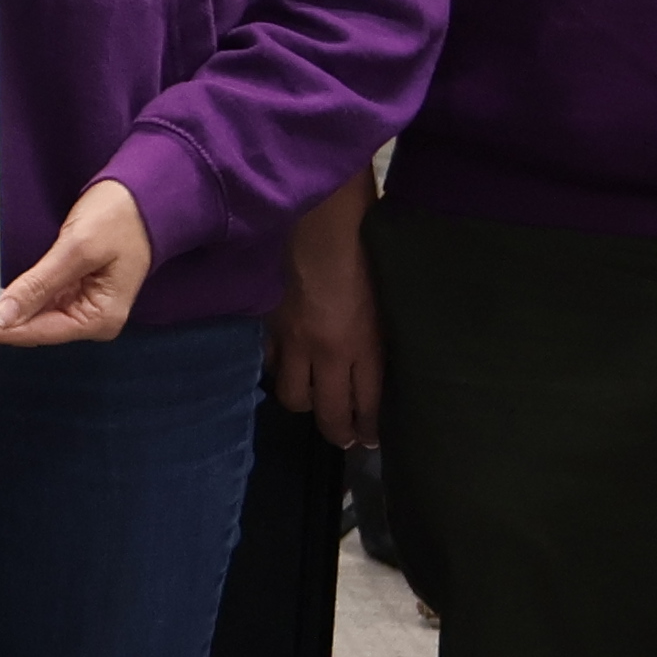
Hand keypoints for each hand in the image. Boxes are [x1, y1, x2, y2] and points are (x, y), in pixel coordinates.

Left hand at [0, 180, 152, 345]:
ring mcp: (84, 304)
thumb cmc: (122, 217)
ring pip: (34, 317)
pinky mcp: (76, 288)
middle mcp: (92, 318)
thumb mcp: (77, 248)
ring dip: (2, 314)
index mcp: (100, 317)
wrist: (146, 192)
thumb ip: (40, 284)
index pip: (35, 332)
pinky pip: (40, 300)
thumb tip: (4, 315)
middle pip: (33, 329)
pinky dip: (16, 299)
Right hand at [270, 235, 382, 450]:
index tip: (372, 438)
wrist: (321, 217)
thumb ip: (380, 338)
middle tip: (346, 438)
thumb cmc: (368, 250)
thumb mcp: (387, 301)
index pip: (367, 404)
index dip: (369, 428)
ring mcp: (294, 339)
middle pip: (329, 412)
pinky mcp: (270, 324)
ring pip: (295, 397)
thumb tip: (379, 366)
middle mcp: (328, 350)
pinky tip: (290, 366)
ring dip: (308, 404)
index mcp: (363, 344)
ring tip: (317, 401)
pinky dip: (282, 370)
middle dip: (340, 433)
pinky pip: (272, 363)